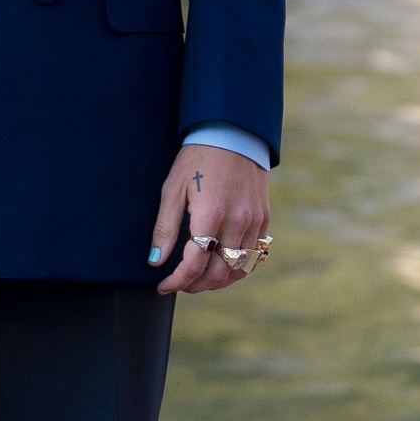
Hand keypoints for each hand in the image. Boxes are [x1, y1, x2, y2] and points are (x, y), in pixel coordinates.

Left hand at [150, 144, 269, 296]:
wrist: (232, 134)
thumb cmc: (197, 159)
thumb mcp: (173, 189)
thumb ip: (165, 228)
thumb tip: (155, 260)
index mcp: (211, 214)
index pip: (195, 264)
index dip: (177, 281)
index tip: (163, 286)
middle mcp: (237, 221)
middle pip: (218, 273)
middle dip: (195, 285)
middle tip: (179, 283)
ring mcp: (254, 221)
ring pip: (239, 269)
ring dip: (217, 281)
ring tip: (198, 279)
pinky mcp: (264, 218)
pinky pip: (253, 255)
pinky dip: (236, 267)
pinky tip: (220, 265)